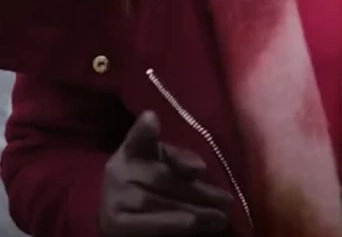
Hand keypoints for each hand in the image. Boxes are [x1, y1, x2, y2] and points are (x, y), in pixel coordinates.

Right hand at [99, 111, 233, 235]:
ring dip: (194, 212)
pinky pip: (150, 226)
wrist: (123, 214)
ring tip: (220, 218)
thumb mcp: (166, 162)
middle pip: (161, 179)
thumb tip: (199, 169)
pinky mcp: (116, 225)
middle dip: (198, 192)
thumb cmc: (152, 182)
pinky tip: (194, 227)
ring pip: (159, 204)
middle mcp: (117, 172)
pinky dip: (173, 225)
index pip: (138, 138)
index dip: (144, 130)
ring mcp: (114, 199)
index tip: (151, 117)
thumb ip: (181, 159)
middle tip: (227, 203)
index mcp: (130, 151)